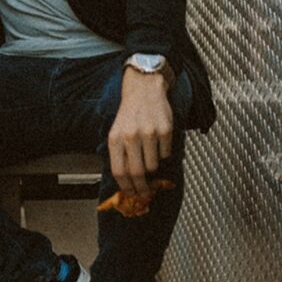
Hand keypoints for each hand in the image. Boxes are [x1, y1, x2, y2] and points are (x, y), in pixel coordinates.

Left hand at [107, 68, 172, 195]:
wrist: (144, 88)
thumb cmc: (129, 113)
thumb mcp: (116, 132)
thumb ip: (120, 155)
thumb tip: (126, 183)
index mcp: (116, 138)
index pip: (119, 171)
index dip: (125, 187)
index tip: (131, 193)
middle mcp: (131, 136)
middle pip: (137, 173)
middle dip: (141, 187)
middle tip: (144, 191)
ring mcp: (149, 133)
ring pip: (153, 166)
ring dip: (152, 167)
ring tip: (149, 154)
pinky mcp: (165, 130)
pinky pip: (165, 154)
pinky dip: (162, 153)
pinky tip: (157, 141)